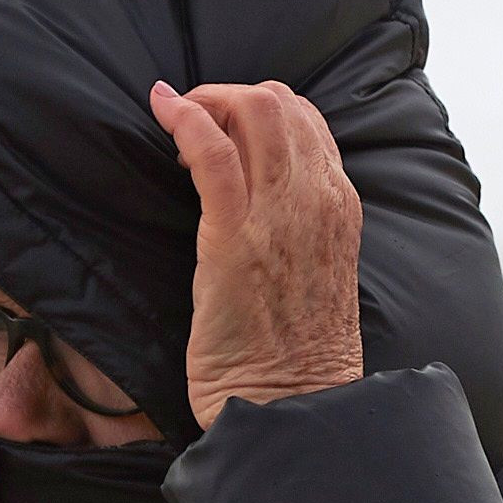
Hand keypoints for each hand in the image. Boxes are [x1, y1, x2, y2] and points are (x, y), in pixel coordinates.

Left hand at [153, 79, 364, 431]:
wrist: (292, 406)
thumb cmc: (294, 352)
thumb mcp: (315, 272)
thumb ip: (299, 227)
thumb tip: (256, 195)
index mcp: (339, 207)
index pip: (308, 121)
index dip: (259, 109)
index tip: (224, 131)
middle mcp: (318, 199)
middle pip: (280, 103)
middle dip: (229, 96)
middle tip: (195, 125)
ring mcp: (280, 213)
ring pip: (253, 111)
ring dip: (206, 101)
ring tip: (178, 124)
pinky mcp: (234, 234)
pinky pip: (211, 150)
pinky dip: (184, 117)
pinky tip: (163, 112)